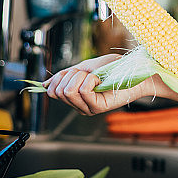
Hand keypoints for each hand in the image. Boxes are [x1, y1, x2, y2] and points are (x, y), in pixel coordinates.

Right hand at [43, 55, 176, 114]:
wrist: (134, 71)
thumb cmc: (114, 69)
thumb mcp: (84, 68)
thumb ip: (65, 76)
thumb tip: (43, 85)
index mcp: (75, 98)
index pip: (52, 91)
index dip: (60, 77)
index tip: (77, 71)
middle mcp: (80, 106)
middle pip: (58, 91)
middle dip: (71, 76)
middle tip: (89, 74)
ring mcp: (88, 109)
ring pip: (68, 91)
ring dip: (81, 77)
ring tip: (96, 77)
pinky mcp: (98, 107)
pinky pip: (82, 90)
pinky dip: (90, 79)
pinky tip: (100, 80)